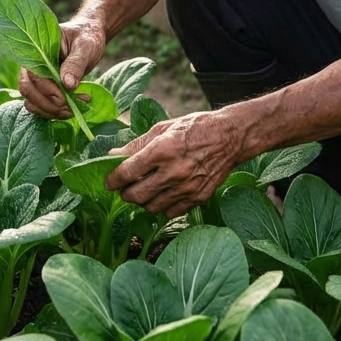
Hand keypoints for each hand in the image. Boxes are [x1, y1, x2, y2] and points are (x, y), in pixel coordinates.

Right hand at [19, 18, 105, 119]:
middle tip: (70, 109)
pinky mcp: (45, 90)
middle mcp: (33, 66)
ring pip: (33, 102)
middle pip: (27, 91)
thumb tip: (67, 84)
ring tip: (75, 109)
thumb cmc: (86, 38)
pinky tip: (75, 107)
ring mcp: (38, 79)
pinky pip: (42, 106)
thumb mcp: (85, 47)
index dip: (46, 90)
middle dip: (47, 104)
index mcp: (38, 51)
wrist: (89, 38)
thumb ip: (76, 63)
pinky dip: (56, 112)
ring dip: (52, 111)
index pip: (32, 75)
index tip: (64, 98)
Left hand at [105, 111, 241, 217]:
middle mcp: (173, 171)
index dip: (113, 180)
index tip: (109, 181)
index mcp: (162, 150)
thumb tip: (113, 156)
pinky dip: (162, 206)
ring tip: (144, 190)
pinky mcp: (198, 197)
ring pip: (151, 207)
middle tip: (125, 188)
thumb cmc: (195, 128)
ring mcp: (187, 187)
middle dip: (125, 194)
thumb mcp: (164, 128)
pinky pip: (171, 212)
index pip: (127, 173)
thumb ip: (137, 145)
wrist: (230, 137)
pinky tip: (162, 195)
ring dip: (142, 201)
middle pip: (136, 195)